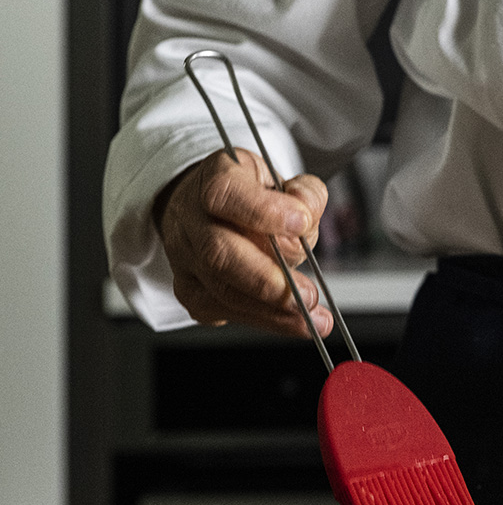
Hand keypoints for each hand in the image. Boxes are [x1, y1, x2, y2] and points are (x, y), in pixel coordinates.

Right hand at [154, 148, 332, 337]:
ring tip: (314, 320)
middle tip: (308, 294)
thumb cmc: (250, 197)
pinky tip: (294, 323)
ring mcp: (185, 258)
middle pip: (218, 252)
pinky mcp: (189, 290)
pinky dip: (265, 321)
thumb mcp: (282, 181)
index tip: (301, 222)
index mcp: (214, 180)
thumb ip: (304, 194)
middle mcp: (191, 218)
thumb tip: (307, 210)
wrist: (209, 211)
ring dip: (273, 312)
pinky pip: (224, 312)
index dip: (262, 211)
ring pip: (222, 291)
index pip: (226, 194)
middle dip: (267, 280)